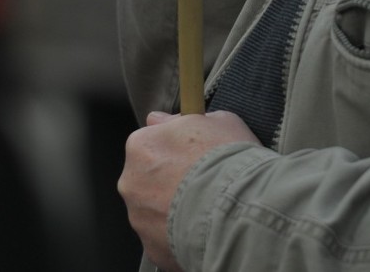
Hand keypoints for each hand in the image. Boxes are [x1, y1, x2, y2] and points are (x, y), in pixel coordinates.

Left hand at [119, 110, 258, 271]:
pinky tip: (202, 225)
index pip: (150, 141)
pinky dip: (179, 232)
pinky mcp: (152, 249)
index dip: (174, 147)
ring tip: (205, 205)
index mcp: (142, 146)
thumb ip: (181, 119)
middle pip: (148, 177)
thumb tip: (158, 119)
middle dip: (170, 178)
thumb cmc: (228, 159)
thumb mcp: (216, 120)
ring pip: (154, 209)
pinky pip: (164, 237)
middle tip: (200, 179)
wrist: (238, 207)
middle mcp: (131, 182)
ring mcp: (139, 219)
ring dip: (173, 207)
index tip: (191, 152)